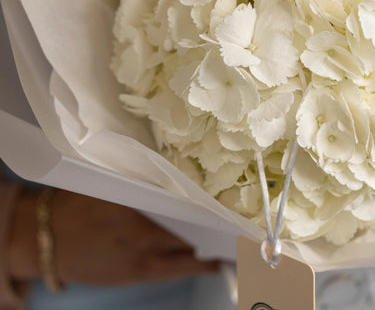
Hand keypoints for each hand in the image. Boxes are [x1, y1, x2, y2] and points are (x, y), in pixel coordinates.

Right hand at [8, 188, 219, 285]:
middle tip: (250, 232)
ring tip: (240, 247)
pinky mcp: (130, 277)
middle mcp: (142, 243)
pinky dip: (193, 267)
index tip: (240, 215)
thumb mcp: (117, 184)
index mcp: (139, 215)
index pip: (188, 217)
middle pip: (193, 242)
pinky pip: (170, 273)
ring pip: (185, 263)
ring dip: (211, 256)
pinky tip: (211, 263)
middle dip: (220, 238)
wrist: (42, 236)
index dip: (215, 219)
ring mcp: (136, 264)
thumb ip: (152, 184)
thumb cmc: (80, 201)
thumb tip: (188, 179)